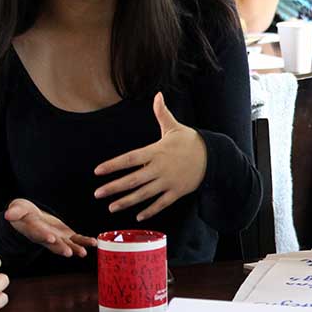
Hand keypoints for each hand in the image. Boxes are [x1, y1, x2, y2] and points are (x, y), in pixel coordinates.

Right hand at [4, 198, 96, 257]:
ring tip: (83, 253)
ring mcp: (57, 238)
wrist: (29, 219)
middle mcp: (46, 238)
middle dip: (61, 248)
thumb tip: (8, 214)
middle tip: (69, 252)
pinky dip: (85, 241)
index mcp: (33, 231)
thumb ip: (15, 212)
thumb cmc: (22, 214)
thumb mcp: (16, 210)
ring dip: (76, 248)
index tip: (51, 238)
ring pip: (67, 244)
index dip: (44, 236)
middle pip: (53, 244)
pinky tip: (94, 242)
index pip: (38, 234)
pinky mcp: (66, 235)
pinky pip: (77, 239)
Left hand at [93, 92, 206, 220]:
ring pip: (144, 194)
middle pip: (133, 180)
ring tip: (111, 208)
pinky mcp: (177, 192)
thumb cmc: (191, 141)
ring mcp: (168, 182)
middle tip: (98, 193)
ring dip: (127, 202)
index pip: (129, 159)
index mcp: (156, 151)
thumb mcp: (175, 127)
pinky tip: (138, 216)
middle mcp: (160, 168)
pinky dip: (150, 210)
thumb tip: (158, 95)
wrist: (213, 156)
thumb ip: (162, 113)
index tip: (98, 171)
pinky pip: (161, 203)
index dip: (113, 165)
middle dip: (114, 187)